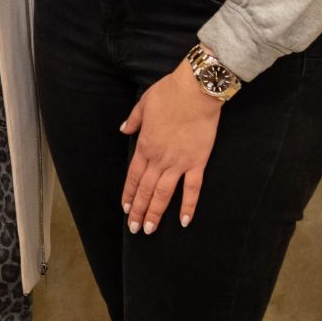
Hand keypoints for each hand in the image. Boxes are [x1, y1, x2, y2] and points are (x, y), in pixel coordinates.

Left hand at [119, 63, 222, 232]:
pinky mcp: (197, 162)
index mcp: (145, 145)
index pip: (133, 176)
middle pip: (145, 189)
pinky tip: (183, 221)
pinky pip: (192, 189)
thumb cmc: (169, 93)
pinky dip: (188, 206)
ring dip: (155, 213)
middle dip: (138, 211)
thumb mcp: (143, 103)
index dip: (128, 194)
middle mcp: (159, 158)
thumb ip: (133, 120)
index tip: (125, 209)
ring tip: (150, 230)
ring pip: (163, 194)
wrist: (195, 91)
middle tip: (135, 229)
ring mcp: (178, 162)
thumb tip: (124, 129)